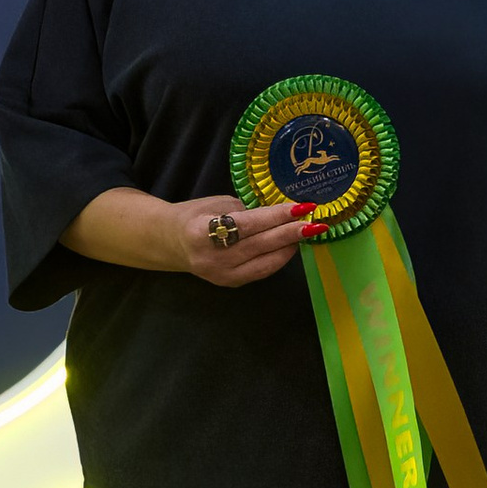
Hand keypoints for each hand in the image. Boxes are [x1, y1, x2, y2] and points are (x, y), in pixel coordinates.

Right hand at [173, 194, 313, 287]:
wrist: (172, 242)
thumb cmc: (195, 215)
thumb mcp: (218, 203)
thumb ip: (247, 211)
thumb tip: (281, 214)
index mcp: (203, 231)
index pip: (249, 224)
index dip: (278, 216)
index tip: (302, 207)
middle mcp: (212, 258)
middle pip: (260, 245)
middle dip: (291, 232)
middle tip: (315, 222)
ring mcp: (221, 275)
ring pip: (265, 262)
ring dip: (290, 247)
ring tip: (308, 232)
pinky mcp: (230, 283)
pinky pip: (261, 271)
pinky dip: (279, 258)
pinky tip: (291, 246)